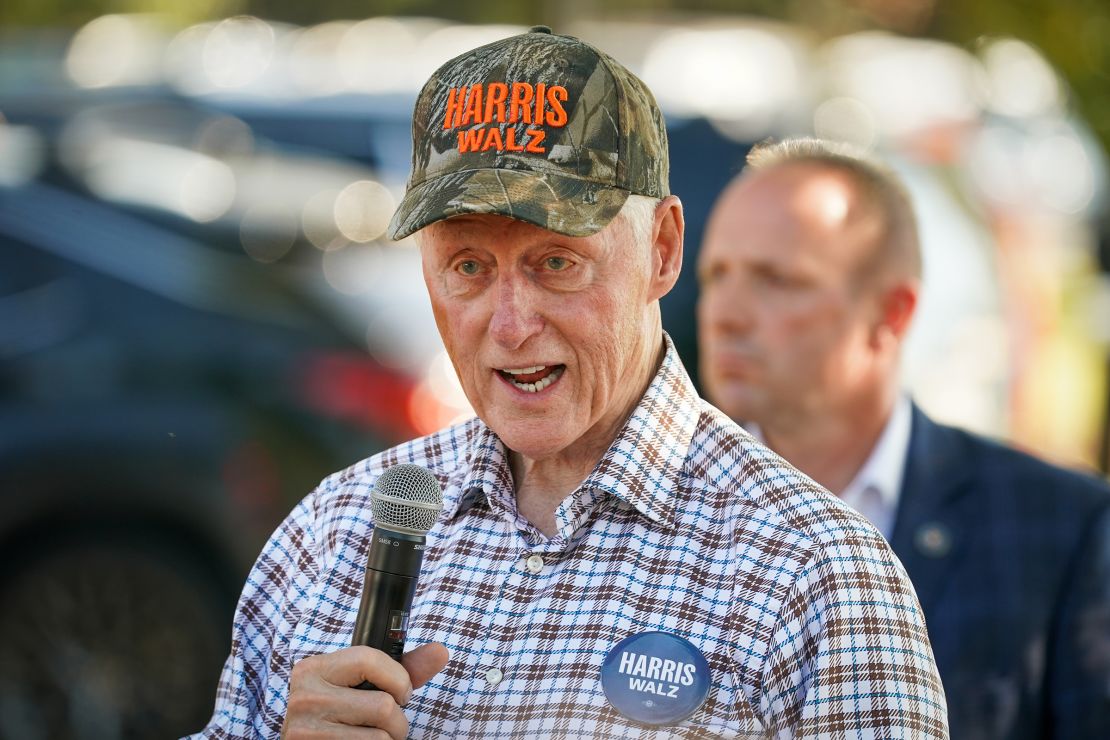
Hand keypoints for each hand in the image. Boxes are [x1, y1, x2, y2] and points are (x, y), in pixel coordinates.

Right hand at [281, 642, 449, 738]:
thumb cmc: (338, 713)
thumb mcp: (359, 685)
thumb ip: (399, 670)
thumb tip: (440, 651)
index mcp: (314, 669)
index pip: (369, 659)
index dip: (398, 679)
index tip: (401, 694)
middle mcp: (306, 697)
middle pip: (383, 706)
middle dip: (397, 722)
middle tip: (386, 726)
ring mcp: (307, 730)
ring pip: (380, 737)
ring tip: (371, 738)